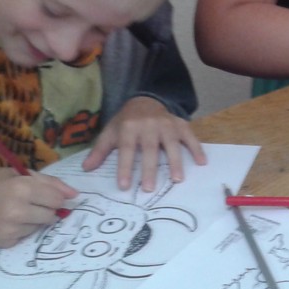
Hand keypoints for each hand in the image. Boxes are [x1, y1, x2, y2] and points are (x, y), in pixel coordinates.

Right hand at [0, 168, 76, 247]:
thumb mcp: (16, 173)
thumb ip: (48, 182)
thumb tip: (74, 194)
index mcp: (21, 188)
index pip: (56, 199)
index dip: (55, 196)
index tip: (49, 195)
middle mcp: (17, 211)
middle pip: (52, 215)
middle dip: (47, 208)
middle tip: (31, 202)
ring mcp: (11, 229)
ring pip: (40, 226)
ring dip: (34, 219)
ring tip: (16, 210)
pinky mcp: (5, 242)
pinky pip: (26, 236)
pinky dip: (22, 229)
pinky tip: (8, 221)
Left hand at [82, 96, 206, 191]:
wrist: (145, 100)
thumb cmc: (126, 121)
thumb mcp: (111, 132)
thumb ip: (100, 150)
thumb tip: (86, 169)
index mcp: (129, 127)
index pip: (126, 149)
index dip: (125, 167)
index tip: (124, 186)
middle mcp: (148, 125)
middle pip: (149, 149)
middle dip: (149, 169)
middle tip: (149, 189)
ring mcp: (166, 124)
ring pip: (171, 143)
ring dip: (175, 161)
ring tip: (177, 179)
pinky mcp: (180, 124)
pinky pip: (190, 136)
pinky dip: (196, 148)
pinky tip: (202, 162)